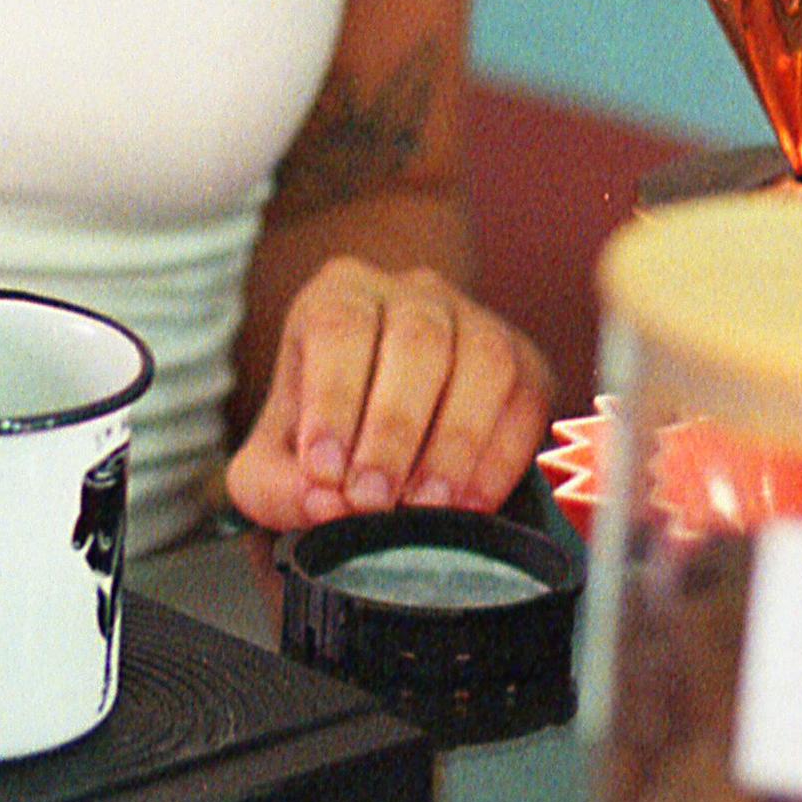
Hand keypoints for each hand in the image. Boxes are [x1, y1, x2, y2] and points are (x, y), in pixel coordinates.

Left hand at [224, 259, 549, 530]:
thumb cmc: (324, 437)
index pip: (339, 328)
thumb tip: (322, 503)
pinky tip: (471, 505)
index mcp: (339, 296)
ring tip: (425, 507)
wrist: (383, 430)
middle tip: (372, 500)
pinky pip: (526, 402)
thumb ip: (277, 485)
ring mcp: (478, 322)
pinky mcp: (525, 364)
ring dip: (455, 443)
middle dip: (394, 430)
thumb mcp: (275, 461)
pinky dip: (500, 458)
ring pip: (483, 361)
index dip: (333, 400)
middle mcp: (413, 294)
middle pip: (416, 342)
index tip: (323, 473)